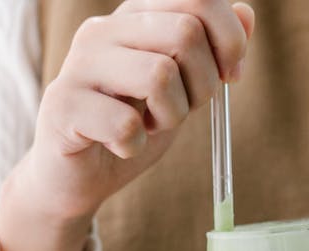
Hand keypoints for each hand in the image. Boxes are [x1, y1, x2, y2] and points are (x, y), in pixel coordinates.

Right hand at [0, 0, 255, 250]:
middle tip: (180, 111)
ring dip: (170, 116)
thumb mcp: (181, 87)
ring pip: (159, 74)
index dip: (229, 39)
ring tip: (148, 127)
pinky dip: (135, 145)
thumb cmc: (129, 125)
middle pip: (186, 32)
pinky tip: (121, 146)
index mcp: (134, 16)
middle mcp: (103, 29)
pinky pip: (125, 124)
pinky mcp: (62, 106)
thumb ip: (210, 51)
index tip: (231, 76)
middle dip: (203, 84)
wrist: (75, 176)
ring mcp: (78, 65)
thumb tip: (246, 14)